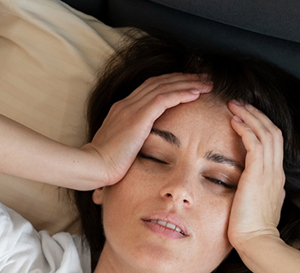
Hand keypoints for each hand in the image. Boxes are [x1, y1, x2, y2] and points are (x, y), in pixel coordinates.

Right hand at [80, 73, 211, 187]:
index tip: (189, 84)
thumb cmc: (104, 164)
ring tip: (206, 83)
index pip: (150, 88)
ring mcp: (131, 109)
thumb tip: (141, 149)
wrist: (94, 167)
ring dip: (188, 83)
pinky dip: (181, 94)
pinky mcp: (138, 118)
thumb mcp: (121, 147)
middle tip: (203, 78)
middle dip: (183, 78)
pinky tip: (196, 93)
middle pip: (160, 82)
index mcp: (122, 109)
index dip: (171, 83)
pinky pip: (164, 99)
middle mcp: (127, 104)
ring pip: (165, 87)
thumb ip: (132, 141)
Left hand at [226, 100, 285, 251]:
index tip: (245, 118)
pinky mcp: (259, 175)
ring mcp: (270, 173)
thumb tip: (246, 188)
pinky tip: (233, 120)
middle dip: (256, 115)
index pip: (274, 144)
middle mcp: (276, 172)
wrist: (257, 244)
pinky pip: (255, 143)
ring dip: (250, 116)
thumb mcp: (255, 207)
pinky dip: (245, 128)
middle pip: (273, 132)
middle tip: (239, 103)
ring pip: (266, 132)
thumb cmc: (251, 232)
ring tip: (234, 105)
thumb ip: (253, 194)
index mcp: (276, 179)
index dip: (261, 127)